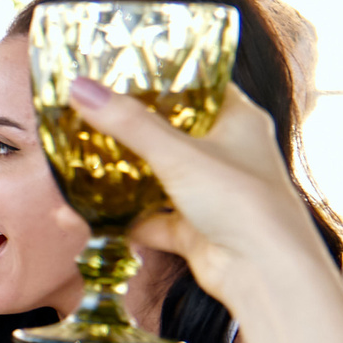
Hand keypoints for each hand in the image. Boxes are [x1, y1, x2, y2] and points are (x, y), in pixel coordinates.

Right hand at [69, 76, 333, 306]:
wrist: (263, 273)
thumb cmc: (241, 201)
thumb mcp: (179, 154)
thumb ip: (128, 124)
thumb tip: (79, 87)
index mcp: (239, 120)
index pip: (201, 85)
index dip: (165, 76)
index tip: (123, 69)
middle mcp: (227, 153)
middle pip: (173, 131)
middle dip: (134, 127)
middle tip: (90, 112)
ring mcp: (209, 192)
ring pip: (159, 175)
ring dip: (127, 173)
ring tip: (83, 155)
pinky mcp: (192, 228)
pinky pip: (151, 217)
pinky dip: (126, 217)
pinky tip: (93, 210)